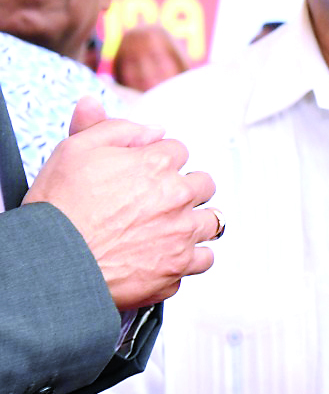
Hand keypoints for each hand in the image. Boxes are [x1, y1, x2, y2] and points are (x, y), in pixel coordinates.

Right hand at [24, 97, 217, 309]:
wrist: (51, 260)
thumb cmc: (58, 205)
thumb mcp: (75, 149)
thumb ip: (115, 128)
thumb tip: (153, 125)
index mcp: (157, 163)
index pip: (179, 151)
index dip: (160, 161)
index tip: (144, 174)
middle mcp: (177, 196)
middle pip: (204, 184)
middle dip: (185, 190)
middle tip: (159, 202)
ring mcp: (182, 234)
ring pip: (212, 222)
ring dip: (195, 223)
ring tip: (171, 229)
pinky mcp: (177, 268)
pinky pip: (202, 260)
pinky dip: (190, 259)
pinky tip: (170, 257)